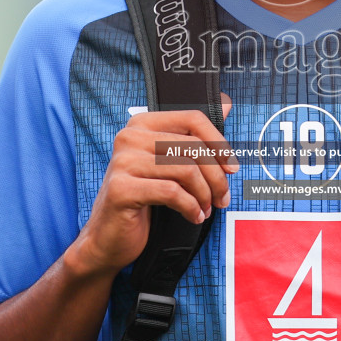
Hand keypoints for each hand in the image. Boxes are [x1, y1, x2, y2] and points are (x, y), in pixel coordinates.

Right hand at [69, 99, 236, 276]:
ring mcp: (123, 162)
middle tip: (222, 198)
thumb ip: (194, 137)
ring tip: (206, 209)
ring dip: (204, 195)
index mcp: (142, 124)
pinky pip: (172, 192)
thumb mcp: (169, 165)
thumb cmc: (143, 198)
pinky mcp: (121, 189)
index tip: (232, 168)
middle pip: (193, 147)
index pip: (192, 119)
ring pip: (186, 170)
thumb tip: (226, 104)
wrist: (109, 236)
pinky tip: (193, 216)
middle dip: (216, 177)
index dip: (218, 143)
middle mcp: (129, 137)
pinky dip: (190, 207)